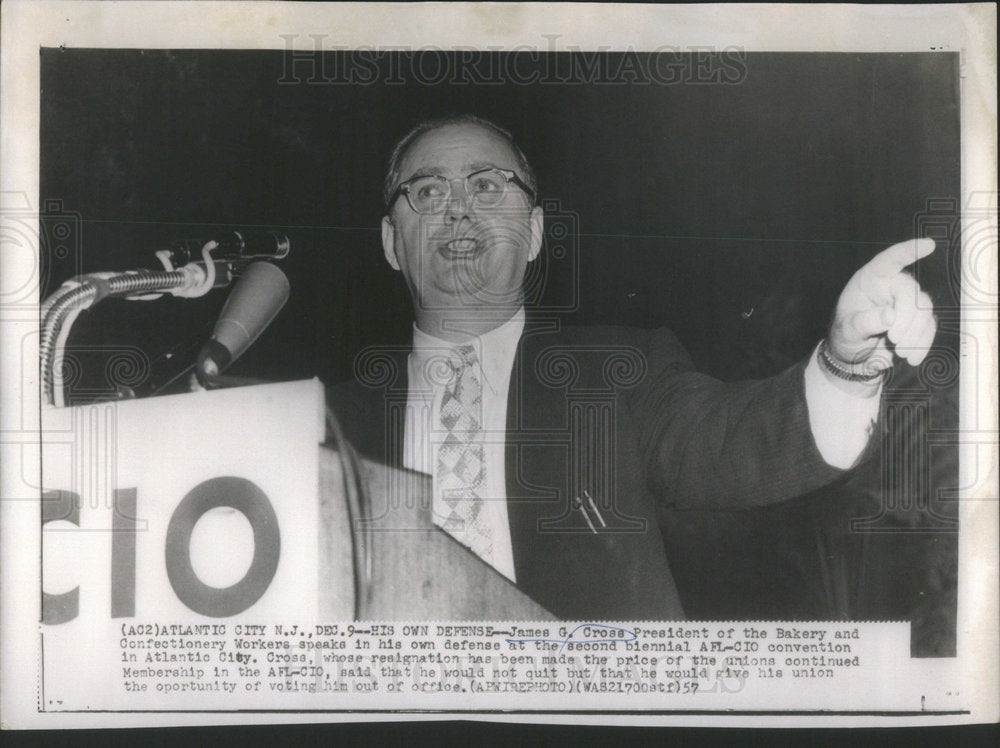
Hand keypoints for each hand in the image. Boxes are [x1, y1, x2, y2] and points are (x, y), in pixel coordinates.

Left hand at [828, 238, 936, 371]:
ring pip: (925, 310)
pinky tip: (912, 358)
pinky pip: (929, 326)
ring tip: (900, 353)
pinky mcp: (917, 320)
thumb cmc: (845, 336)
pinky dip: (923, 343)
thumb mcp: (846, 331)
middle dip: (907, 319)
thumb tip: (890, 315)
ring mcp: (906, 302)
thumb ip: (864, 322)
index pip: (889, 260)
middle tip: (894, 342)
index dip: (908, 251)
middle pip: (911, 293)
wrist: (853, 357)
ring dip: (916, 334)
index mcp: (869, 280)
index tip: (928, 245)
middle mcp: (890, 286)